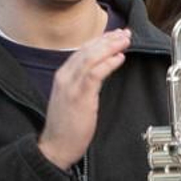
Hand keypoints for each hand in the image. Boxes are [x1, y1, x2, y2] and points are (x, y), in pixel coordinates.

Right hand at [38, 29, 130, 169]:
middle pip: (87, 50)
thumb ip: (82, 84)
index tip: (115, 35)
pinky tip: (119, 58)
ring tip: (125, 41)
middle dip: (107, 39)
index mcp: (62, 76)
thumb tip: (99, 72)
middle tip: (125, 33)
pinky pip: (94, 74)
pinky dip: (107, 64)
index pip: (82, 52)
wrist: (55, 146)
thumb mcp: (72, 99)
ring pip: (91, 58)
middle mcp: (65, 77)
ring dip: (110, 47)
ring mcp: (71, 86)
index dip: (99, 41)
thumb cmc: (66, 127)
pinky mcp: (79, 97)